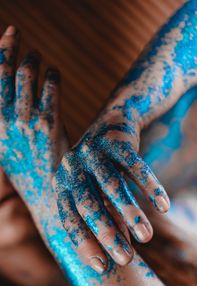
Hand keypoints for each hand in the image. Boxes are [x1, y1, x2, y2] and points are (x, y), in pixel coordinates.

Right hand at [0, 26, 66, 227]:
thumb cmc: (28, 168)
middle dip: (14, 48)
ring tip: (38, 58)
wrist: (46, 193)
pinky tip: (54, 75)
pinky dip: (52, 76)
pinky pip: (51, 87)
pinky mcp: (50, 124)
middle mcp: (7, 118)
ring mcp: (28, 120)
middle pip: (7, 70)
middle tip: (22, 41)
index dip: (0, 50)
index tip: (8, 34)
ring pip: (28, 74)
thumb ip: (4, 119)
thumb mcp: (6, 144)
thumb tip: (9, 92)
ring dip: (34, 60)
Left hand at [54, 1, 196, 272]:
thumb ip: (100, 216)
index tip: (100, 268)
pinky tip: (164, 206)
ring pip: (111, 186)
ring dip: (130, 212)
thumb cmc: (102, 167)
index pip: (67, 219)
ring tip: (146, 238)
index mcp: (61, 183)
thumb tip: (113, 251)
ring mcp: (91, 150)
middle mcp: (71, 167)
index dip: (82, 243)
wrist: (113, 123)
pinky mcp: (113, 138)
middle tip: (126, 260)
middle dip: (106, 234)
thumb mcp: (94, 190)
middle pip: (87, 205)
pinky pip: (133, 165)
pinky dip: (149, 186)